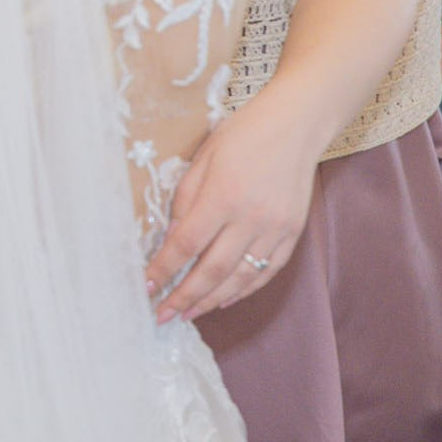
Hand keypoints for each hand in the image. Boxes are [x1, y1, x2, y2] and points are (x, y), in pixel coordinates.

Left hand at [145, 96, 317, 323]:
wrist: (295, 126)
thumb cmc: (242, 135)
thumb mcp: (203, 158)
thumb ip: (185, 200)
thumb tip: (173, 239)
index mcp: (223, 195)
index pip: (186, 244)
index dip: (164, 269)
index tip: (146, 287)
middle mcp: (251, 217)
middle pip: (213, 270)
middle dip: (184, 297)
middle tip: (162, 316)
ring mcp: (276, 229)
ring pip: (240, 278)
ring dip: (212, 301)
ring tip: (189, 314)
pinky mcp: (293, 234)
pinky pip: (266, 272)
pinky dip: (244, 290)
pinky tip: (224, 299)